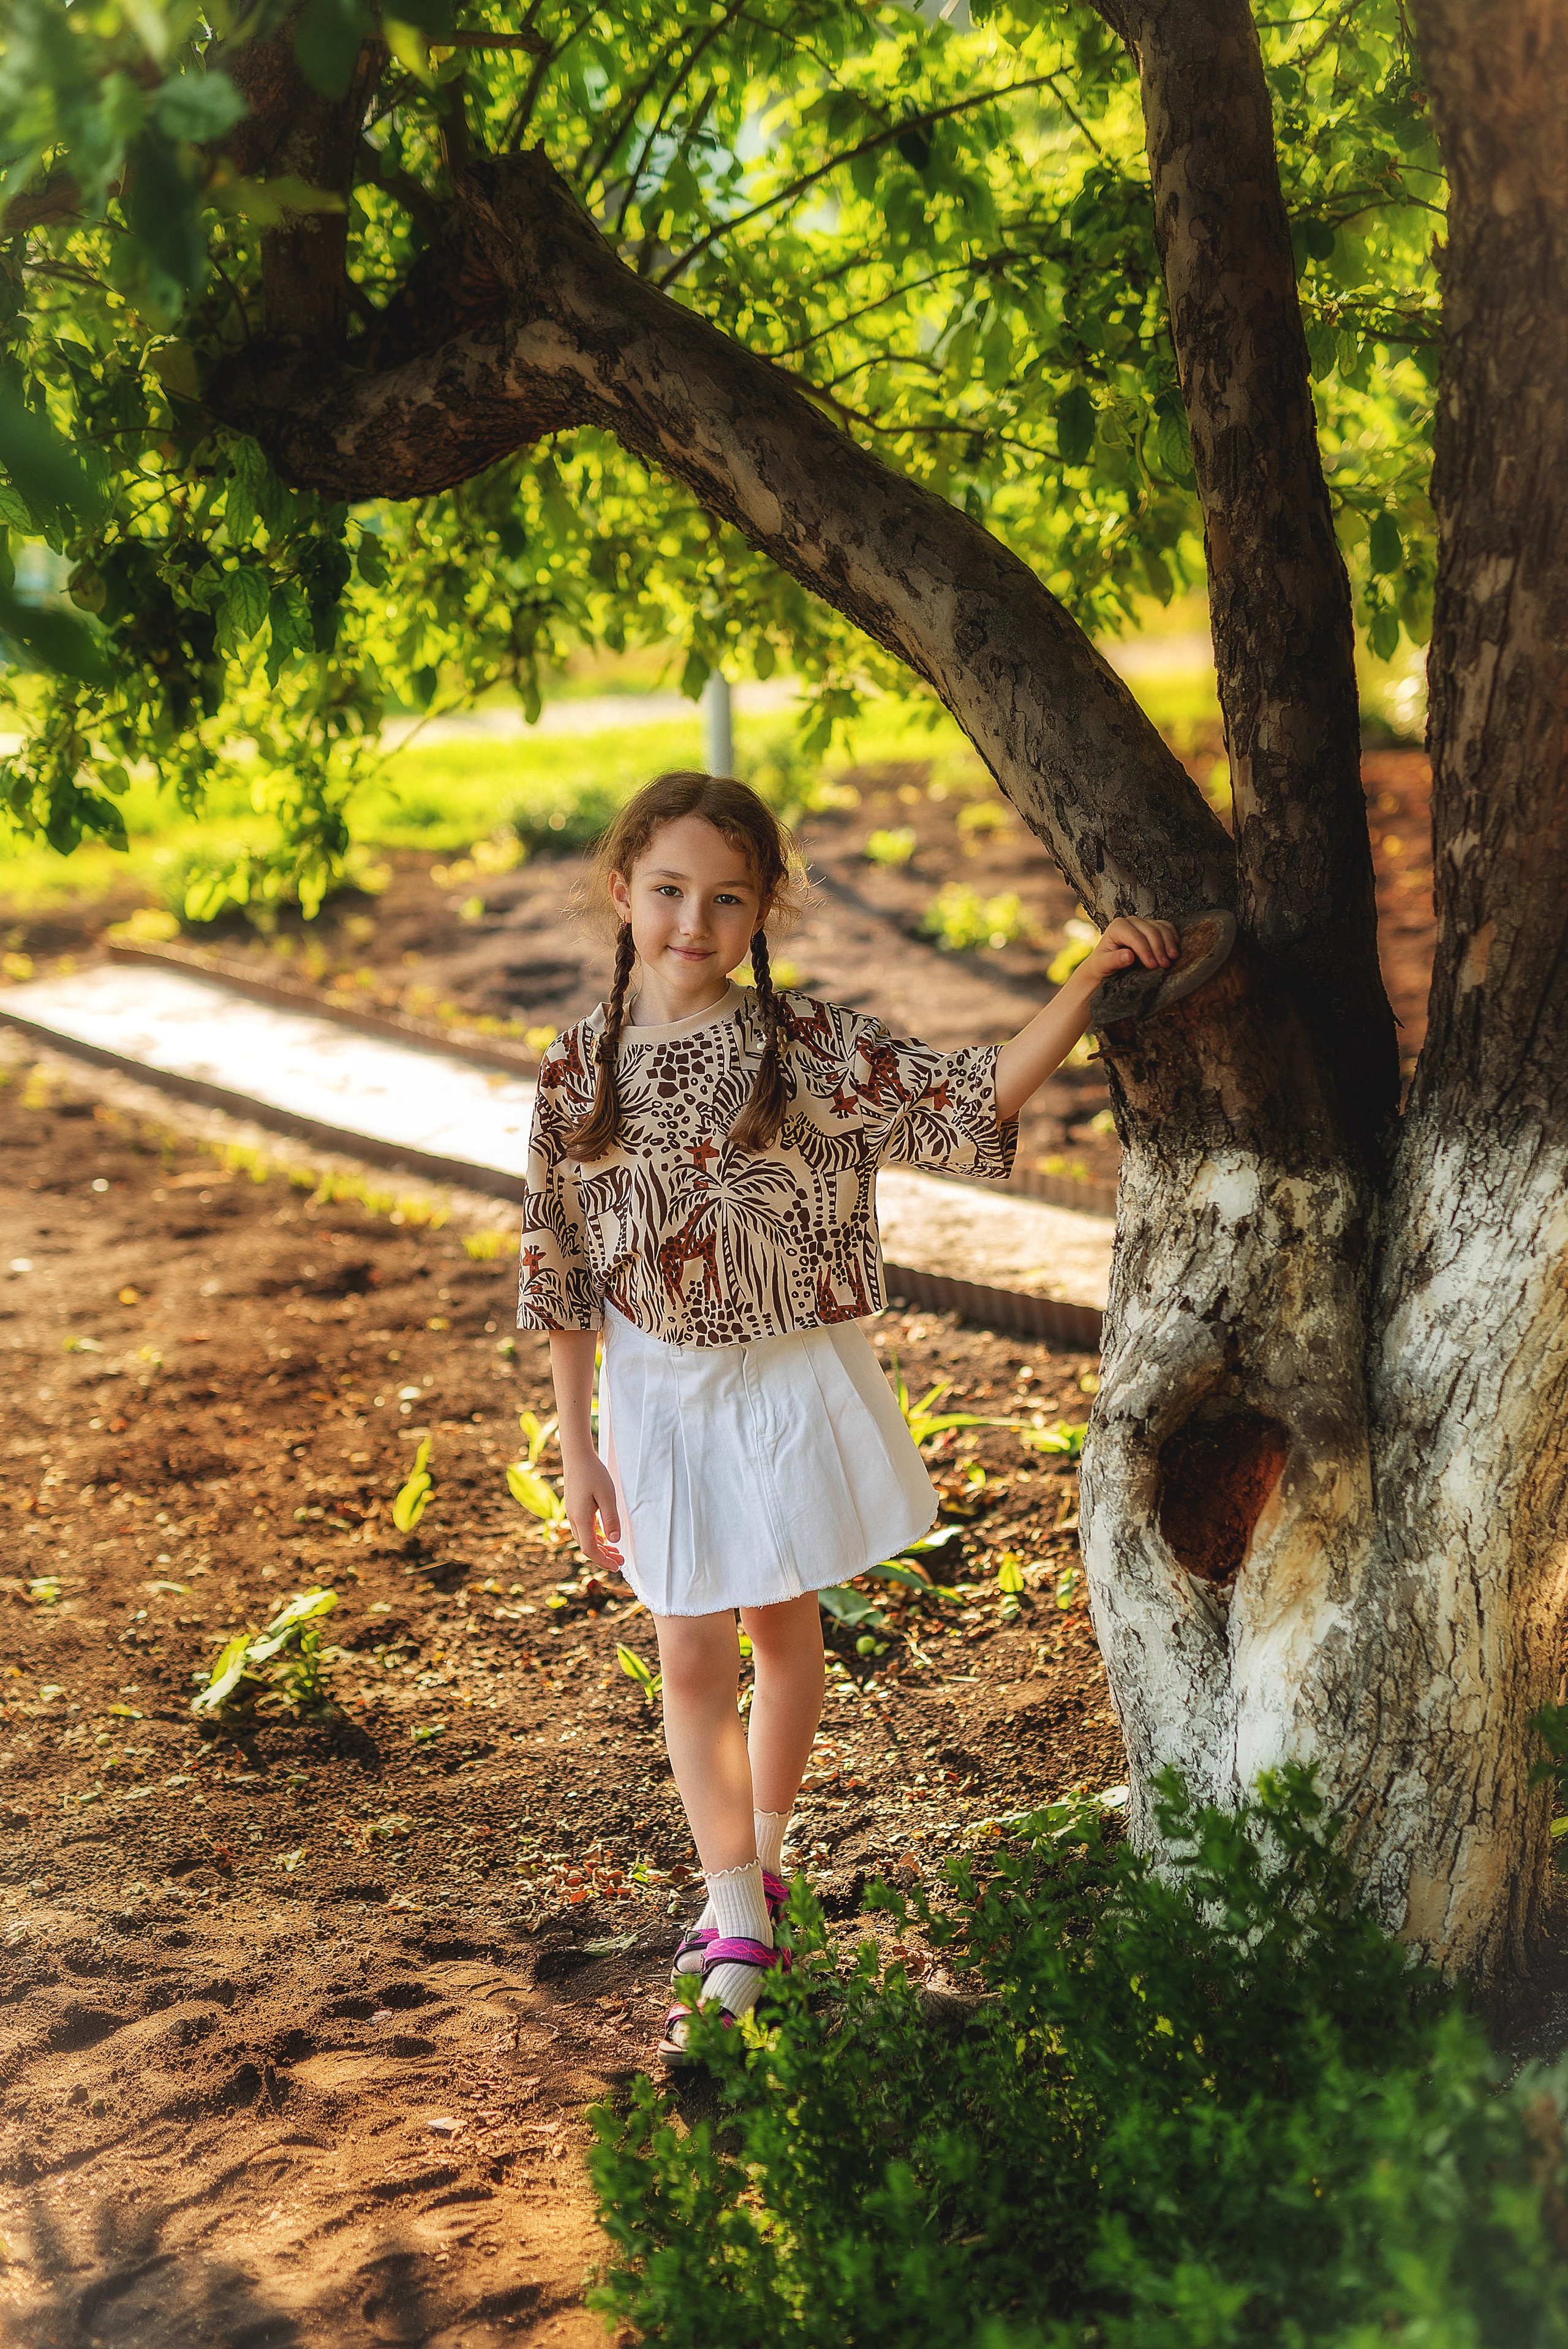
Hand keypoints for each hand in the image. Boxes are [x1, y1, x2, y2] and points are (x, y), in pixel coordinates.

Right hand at [561, 1452, 623, 1574]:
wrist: (577, 1456)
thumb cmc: (593, 1473)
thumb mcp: (607, 1496)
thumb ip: (611, 1519)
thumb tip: (615, 1541)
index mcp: (580, 1518)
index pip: (590, 1549)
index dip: (603, 1561)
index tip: (618, 1566)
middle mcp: (573, 1519)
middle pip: (587, 1547)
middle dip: (603, 1557)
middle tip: (621, 1561)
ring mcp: (572, 1514)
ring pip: (585, 1539)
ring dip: (600, 1548)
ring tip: (616, 1552)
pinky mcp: (574, 1508)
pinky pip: (584, 1530)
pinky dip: (595, 1538)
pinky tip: (606, 1538)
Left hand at [1079, 915, 1180, 986]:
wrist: (1106, 965)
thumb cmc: (1103, 964)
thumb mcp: (1104, 965)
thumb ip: (1114, 960)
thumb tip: (1128, 956)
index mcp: (1117, 926)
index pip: (1135, 937)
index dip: (1146, 951)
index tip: (1152, 965)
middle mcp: (1130, 921)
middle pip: (1150, 931)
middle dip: (1159, 949)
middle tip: (1164, 965)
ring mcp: (1142, 922)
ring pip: (1160, 928)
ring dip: (1168, 943)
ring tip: (1172, 958)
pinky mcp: (1151, 926)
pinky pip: (1166, 926)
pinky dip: (1172, 936)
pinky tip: (1175, 947)